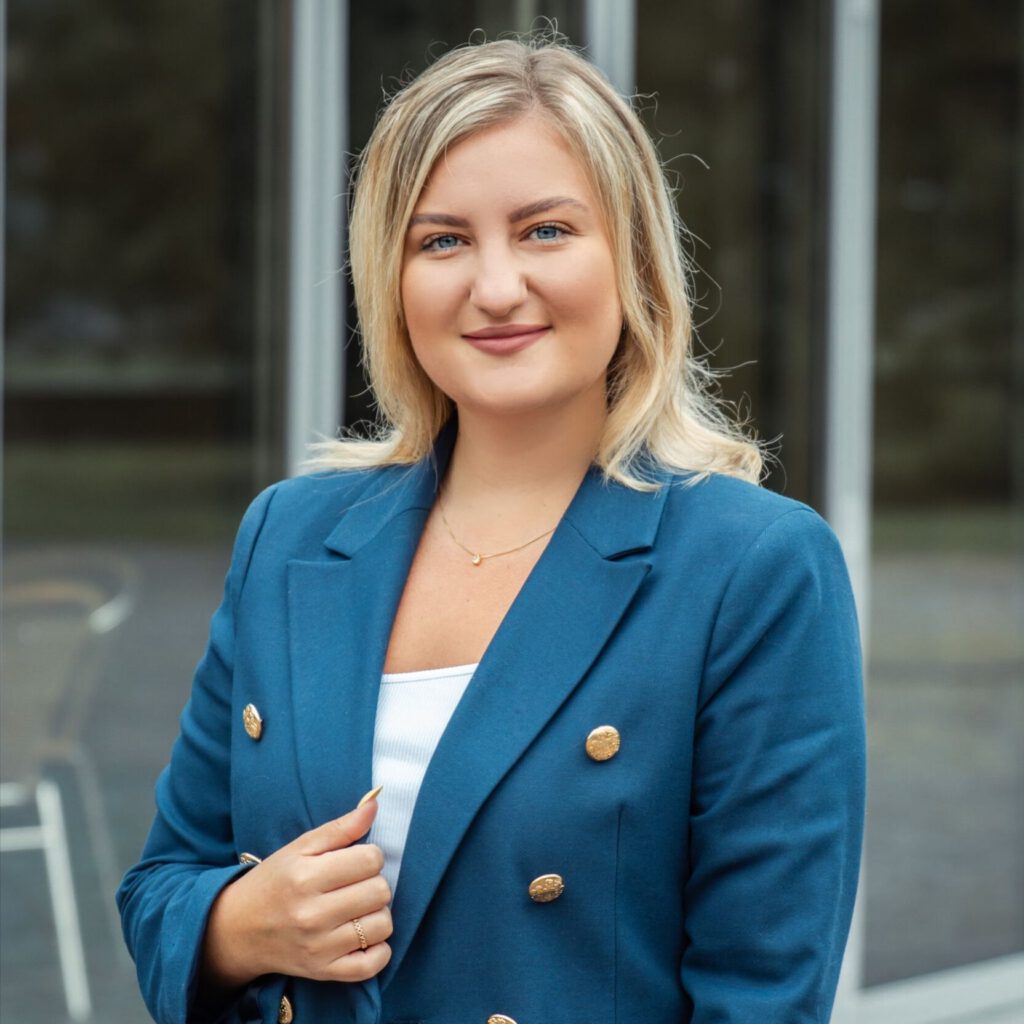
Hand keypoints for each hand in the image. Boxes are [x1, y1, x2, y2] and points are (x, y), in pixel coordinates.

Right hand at [201, 796, 392, 989]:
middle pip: (380, 891)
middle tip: (355, 884)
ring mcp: (319, 947)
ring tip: (358, 908)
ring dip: (377, 914)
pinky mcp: (322, 972)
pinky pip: (371, 966)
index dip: (370, 855)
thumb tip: (375, 803)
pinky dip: (379, 951)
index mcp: (306, 876)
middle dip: (374, 882)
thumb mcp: (301, 847)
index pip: (370, 859)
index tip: (356, 860)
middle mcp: (312, 914)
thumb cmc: (274, 881)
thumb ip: (341, 827)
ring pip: (382, 926)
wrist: (238, 929)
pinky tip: (365, 936)